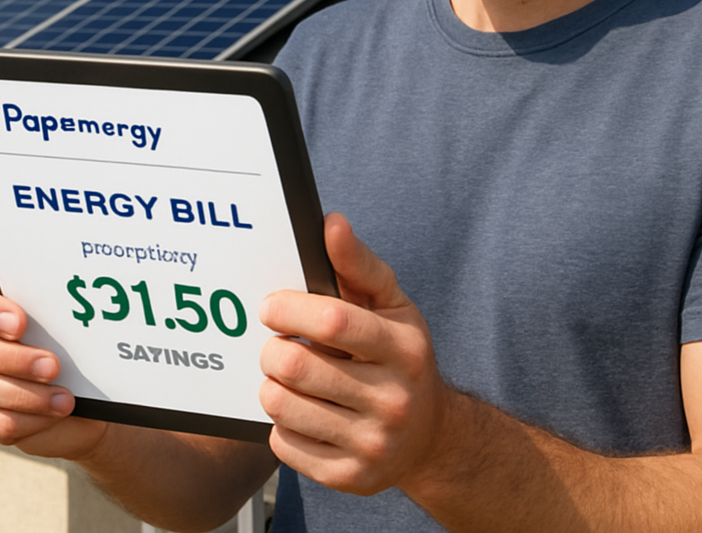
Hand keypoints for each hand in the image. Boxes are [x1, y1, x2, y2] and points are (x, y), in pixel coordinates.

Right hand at [0, 274, 108, 460]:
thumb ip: (61, 306)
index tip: (20, 322)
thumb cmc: (77, 351)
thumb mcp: (73, 323)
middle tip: (51, 365)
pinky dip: (25, 420)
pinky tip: (52, 413)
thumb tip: (74, 293)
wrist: (90, 397)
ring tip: (62, 396)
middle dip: (13, 356)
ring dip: (23, 392)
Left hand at [258, 213, 449, 495]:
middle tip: (276, 343)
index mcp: (403, 348)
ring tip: (288, 376)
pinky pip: (284, 444)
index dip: (289, 308)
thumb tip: (331, 222)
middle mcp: (393, 399)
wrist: (431, 435)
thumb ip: (358, 263)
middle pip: (296, 365)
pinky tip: (301, 410)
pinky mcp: (351, 478)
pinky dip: (281, 424)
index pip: (332, 320)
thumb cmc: (400, 355)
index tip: (270, 306)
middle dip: (272, 348)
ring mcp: (373, 444)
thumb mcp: (391, 304)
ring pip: (282, 405)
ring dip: (272, 385)